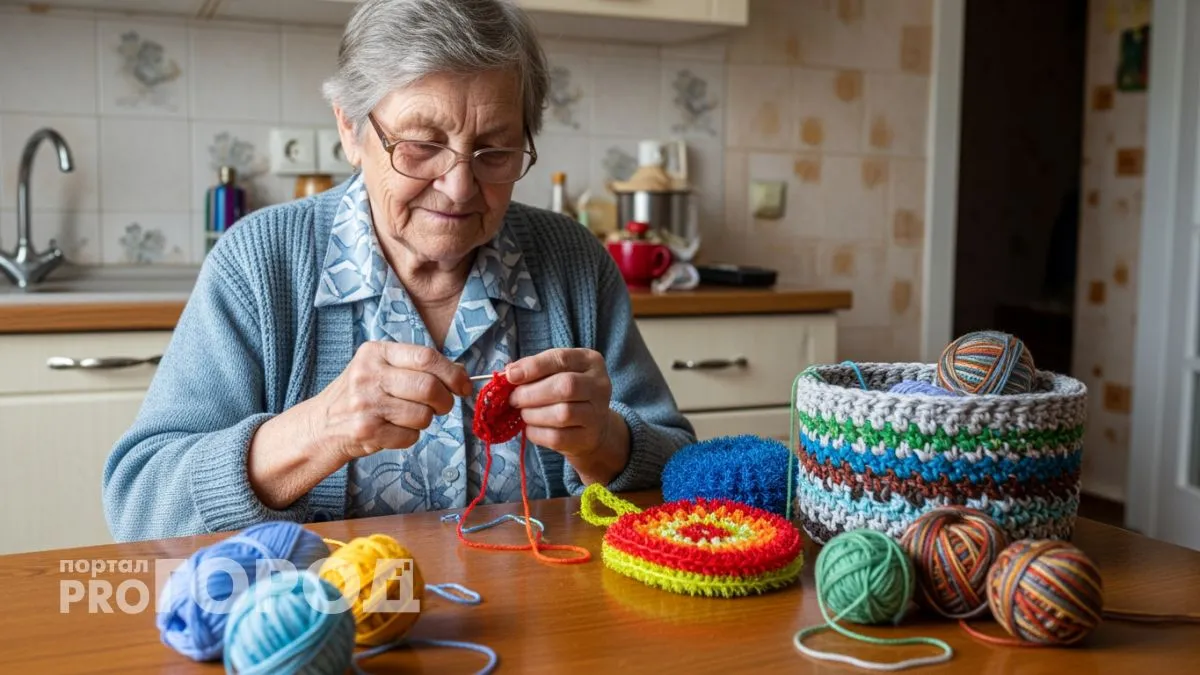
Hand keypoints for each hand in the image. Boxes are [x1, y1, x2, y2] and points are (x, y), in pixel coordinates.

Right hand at [312, 342, 471, 461]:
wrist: (321, 425)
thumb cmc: (361, 395)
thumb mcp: (382, 369)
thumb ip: (418, 367)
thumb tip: (462, 373)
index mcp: (376, 352)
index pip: (426, 357)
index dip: (452, 373)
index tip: (463, 386)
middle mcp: (368, 374)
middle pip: (429, 387)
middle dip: (445, 401)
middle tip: (442, 406)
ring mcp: (366, 403)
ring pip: (423, 415)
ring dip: (424, 421)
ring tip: (408, 418)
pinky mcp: (366, 431)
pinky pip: (410, 437)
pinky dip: (409, 437)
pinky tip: (392, 430)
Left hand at [505, 348, 630, 483]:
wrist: (592, 427)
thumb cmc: (567, 394)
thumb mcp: (555, 373)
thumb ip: (534, 368)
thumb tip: (510, 372)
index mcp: (590, 361)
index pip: (562, 359)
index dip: (534, 367)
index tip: (511, 376)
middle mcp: (600, 385)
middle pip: (565, 386)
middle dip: (531, 393)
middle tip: (514, 399)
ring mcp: (597, 413)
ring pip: (562, 414)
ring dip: (533, 414)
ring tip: (524, 413)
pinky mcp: (588, 438)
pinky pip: (557, 437)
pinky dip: (536, 433)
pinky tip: (531, 428)